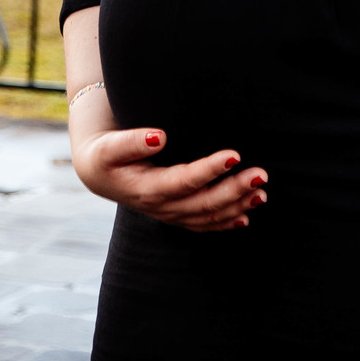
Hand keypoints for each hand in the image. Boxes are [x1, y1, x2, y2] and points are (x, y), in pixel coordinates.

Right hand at [73, 124, 268, 232]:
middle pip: (203, 203)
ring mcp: (170, 213)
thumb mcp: (109, 146)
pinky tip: (245, 217)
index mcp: (147, 188)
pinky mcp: (176, 214)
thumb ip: (131, 142)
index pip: (184, 181)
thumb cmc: (105, 153)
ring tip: (262, 193)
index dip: (209, 170)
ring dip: (236, 206)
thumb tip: (159, 136)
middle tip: (261, 175)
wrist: (98, 172)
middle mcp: (162, 206)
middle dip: (234, 191)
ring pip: (207, 216)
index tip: (235, 155)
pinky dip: (225, 222)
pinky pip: (203, 224)